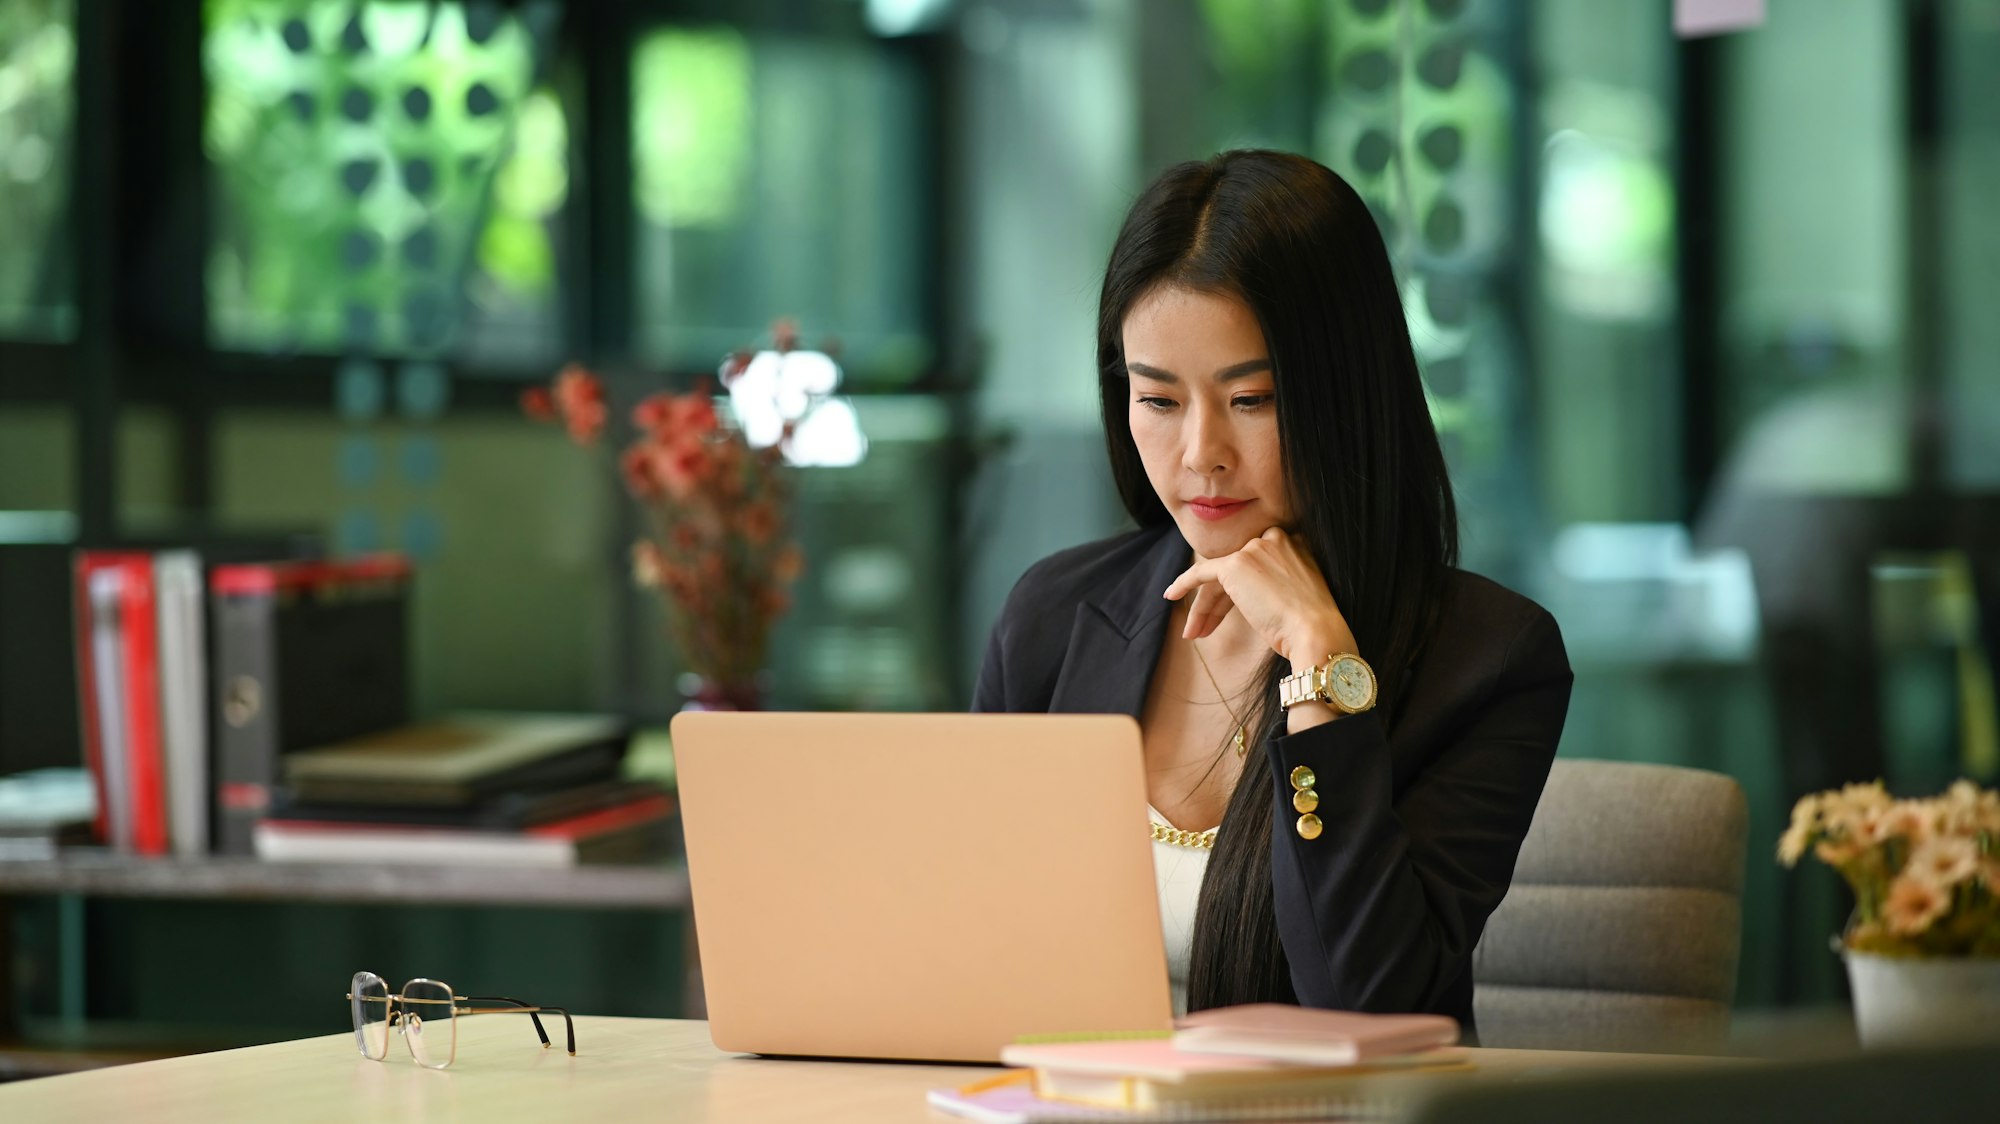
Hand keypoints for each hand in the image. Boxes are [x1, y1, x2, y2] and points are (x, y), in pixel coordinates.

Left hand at [1162, 527, 1356, 666]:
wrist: (1315, 632)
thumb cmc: (1312, 625)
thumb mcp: (1298, 596)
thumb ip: (1277, 585)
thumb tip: (1256, 599)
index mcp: (1295, 544)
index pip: (1256, 565)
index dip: (1240, 592)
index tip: (1230, 613)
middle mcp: (1275, 539)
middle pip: (1236, 572)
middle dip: (1218, 602)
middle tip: (1206, 628)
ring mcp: (1254, 549)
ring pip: (1219, 577)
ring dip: (1204, 606)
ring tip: (1193, 632)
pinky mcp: (1236, 564)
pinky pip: (1201, 572)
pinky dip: (1184, 583)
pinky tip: (1172, 595)